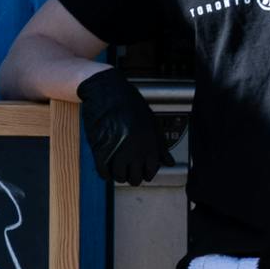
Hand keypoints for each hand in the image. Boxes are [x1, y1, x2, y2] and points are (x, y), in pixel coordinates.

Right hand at [75, 66, 170, 186]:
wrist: (107, 90)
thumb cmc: (129, 103)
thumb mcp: (151, 122)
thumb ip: (160, 144)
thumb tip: (169, 161)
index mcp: (150, 143)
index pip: (151, 172)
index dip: (145, 173)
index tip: (140, 169)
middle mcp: (136, 149)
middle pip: (135, 178)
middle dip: (131, 176)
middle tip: (127, 169)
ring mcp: (118, 150)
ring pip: (119, 176)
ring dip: (117, 175)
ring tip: (116, 168)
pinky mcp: (101, 148)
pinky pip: (103, 171)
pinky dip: (104, 173)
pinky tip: (105, 168)